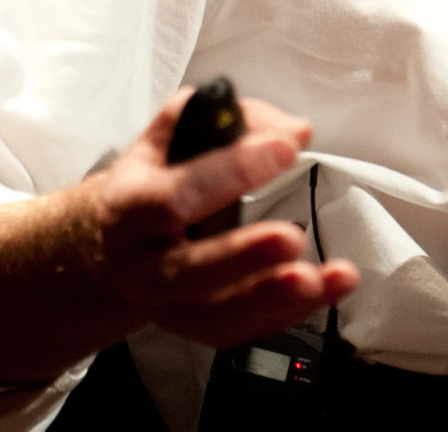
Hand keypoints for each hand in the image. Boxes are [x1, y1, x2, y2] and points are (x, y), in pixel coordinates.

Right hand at [0, 90, 358, 383]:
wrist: (117, 244)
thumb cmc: (157, 178)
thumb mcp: (174, 135)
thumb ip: (228, 118)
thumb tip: (295, 131)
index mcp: (131, 206)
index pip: (176, 194)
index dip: (232, 171)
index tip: (287, 148)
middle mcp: (143, 264)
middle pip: (190, 272)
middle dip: (244, 256)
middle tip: (293, 237)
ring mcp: (168, 304)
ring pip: (217, 316)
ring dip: (274, 300)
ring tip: (322, 278)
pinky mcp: (197, 328)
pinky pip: (244, 330)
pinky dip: (291, 313)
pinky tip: (330, 287)